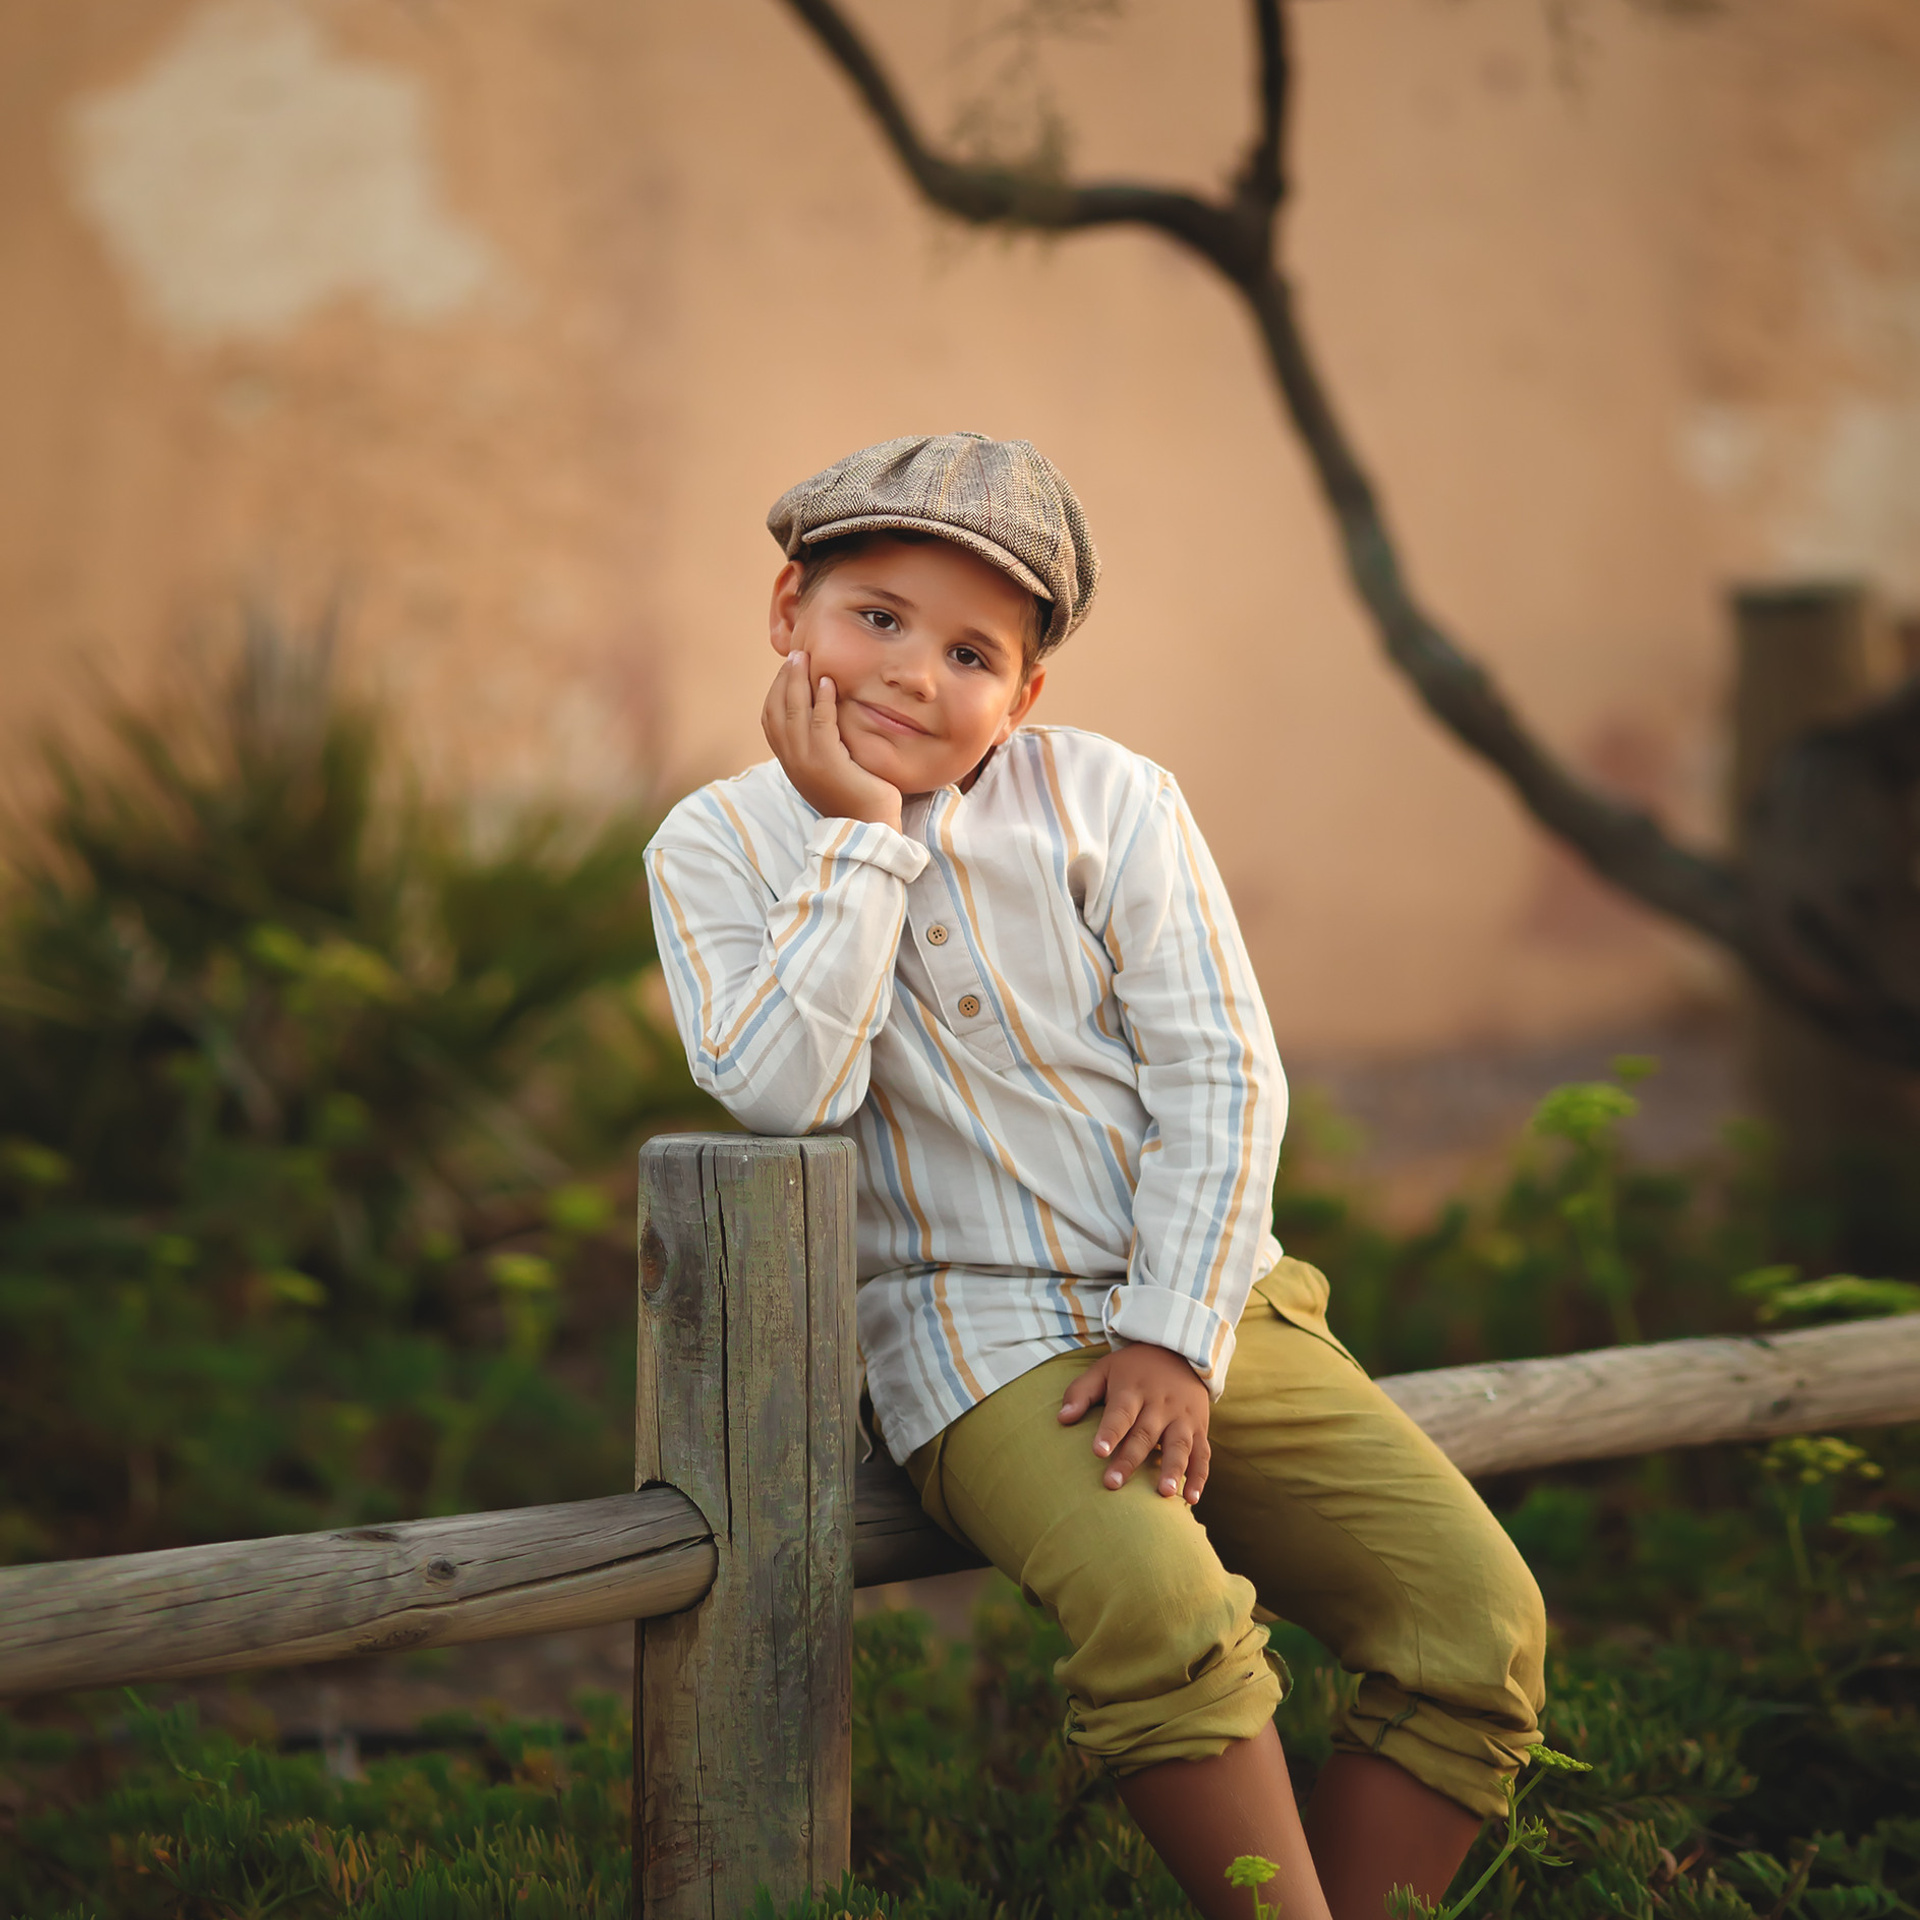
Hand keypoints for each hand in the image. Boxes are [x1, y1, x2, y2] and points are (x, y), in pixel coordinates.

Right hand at [761, 651, 903, 829]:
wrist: (870, 828)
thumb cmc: (858, 797)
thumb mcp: (833, 767)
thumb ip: (823, 745)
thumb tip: (824, 716)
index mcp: (791, 763)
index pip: (771, 720)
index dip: (776, 692)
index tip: (788, 669)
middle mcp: (793, 763)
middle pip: (777, 711)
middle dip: (784, 680)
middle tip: (795, 655)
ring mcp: (807, 763)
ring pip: (794, 713)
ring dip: (798, 682)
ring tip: (806, 659)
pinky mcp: (827, 763)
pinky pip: (820, 724)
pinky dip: (822, 700)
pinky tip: (828, 682)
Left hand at [1058, 1342, 1211, 1501]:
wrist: (1179, 1351)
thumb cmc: (1133, 1369)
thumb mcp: (1104, 1369)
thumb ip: (1081, 1392)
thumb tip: (1062, 1419)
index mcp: (1134, 1390)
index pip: (1121, 1412)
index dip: (1110, 1432)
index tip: (1098, 1451)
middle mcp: (1160, 1404)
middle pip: (1145, 1434)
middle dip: (1130, 1459)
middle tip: (1113, 1483)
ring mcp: (1182, 1418)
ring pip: (1178, 1445)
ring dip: (1172, 1469)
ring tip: (1163, 1493)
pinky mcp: (1199, 1429)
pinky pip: (1203, 1454)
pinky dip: (1199, 1476)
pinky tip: (1192, 1499)